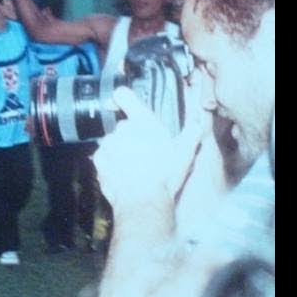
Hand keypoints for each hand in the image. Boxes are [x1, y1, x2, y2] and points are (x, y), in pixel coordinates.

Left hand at [92, 87, 204, 221]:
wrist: (143, 200)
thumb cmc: (165, 176)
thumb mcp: (185, 154)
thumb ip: (191, 134)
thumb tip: (197, 124)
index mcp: (144, 122)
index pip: (124, 96)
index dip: (122, 97)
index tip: (121, 99)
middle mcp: (123, 129)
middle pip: (123, 127)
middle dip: (131, 137)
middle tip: (144, 153)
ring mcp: (109, 145)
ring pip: (113, 142)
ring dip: (120, 151)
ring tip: (135, 167)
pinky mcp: (100, 161)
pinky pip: (103, 157)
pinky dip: (110, 163)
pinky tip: (123, 173)